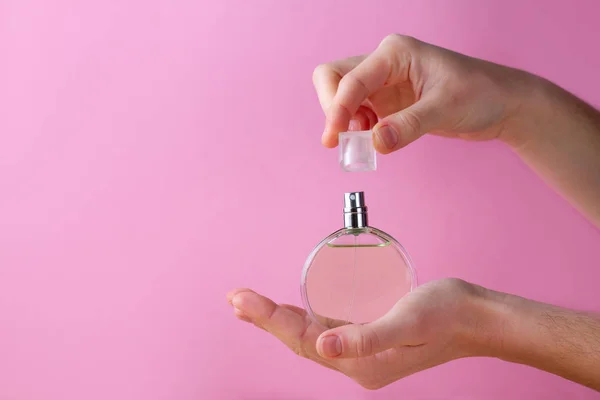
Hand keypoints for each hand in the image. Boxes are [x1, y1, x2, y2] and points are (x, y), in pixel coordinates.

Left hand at [226, 278, 492, 388]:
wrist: (476, 317)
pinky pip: (327, 327)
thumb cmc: (447, 315)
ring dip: (280, 318)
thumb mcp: (407, 322)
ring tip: (251, 303)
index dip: (268, 320)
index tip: (240, 300)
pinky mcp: (369, 336)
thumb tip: (322, 346)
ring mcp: (362, 350)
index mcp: (361, 364)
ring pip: (310, 334)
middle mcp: (357, 362)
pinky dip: (304, 315)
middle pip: (300, 339)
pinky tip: (293, 307)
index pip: (302, 341)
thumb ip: (367, 337)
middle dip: (266, 319)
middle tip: (236, 298)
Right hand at [313, 34, 534, 152]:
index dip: (337, 108)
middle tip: (341, 140)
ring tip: (360, 144)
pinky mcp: (387, 103)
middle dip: (332, 108)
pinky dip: (356, 130)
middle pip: (334, 78)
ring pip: (341, 96)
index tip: (335, 138)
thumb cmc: (481, 93)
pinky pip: (357, 114)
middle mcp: (384, 64)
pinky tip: (372, 142)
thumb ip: (408, 125)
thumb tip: (375, 143)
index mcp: (395, 53)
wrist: (502, 104)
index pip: (350, 78)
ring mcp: (383, 83)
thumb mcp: (445, 109)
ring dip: (343, 121)